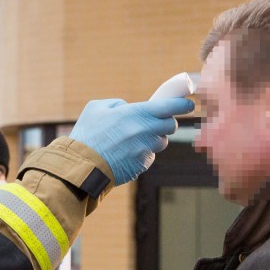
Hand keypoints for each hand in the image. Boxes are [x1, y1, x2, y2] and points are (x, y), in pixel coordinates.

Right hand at [69, 98, 193, 184]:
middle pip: (171, 126)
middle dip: (166, 123)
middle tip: (155, 122)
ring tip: (132, 139)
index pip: (170, 107)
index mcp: (136, 113)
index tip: (189, 105)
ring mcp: (145, 150)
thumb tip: (127, 106)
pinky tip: (124, 153)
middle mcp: (145, 131)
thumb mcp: (96, 107)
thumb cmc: (87, 134)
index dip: (183, 105)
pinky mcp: (142, 165)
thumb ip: (117, 103)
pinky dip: (142, 153)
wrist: (81, 165)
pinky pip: (149, 156)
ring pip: (161, 142)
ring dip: (153, 139)